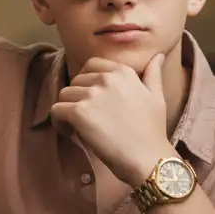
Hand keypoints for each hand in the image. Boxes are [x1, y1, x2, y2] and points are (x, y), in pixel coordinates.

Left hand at [49, 53, 175, 186]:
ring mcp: (92, 94)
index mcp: (123, 72)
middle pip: (76, 81)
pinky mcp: (79, 112)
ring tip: (77, 127)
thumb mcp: (157, 97)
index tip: (92, 100)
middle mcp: (106, 78)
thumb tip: (158, 56)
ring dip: (67, 110)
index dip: (87, 82)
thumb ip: (153, 74)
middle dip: (77, 98)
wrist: (148, 157)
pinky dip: (59, 122)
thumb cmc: (153, 131)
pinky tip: (70, 133)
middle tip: (85, 118)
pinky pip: (56, 110)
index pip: (91, 65)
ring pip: (64, 95)